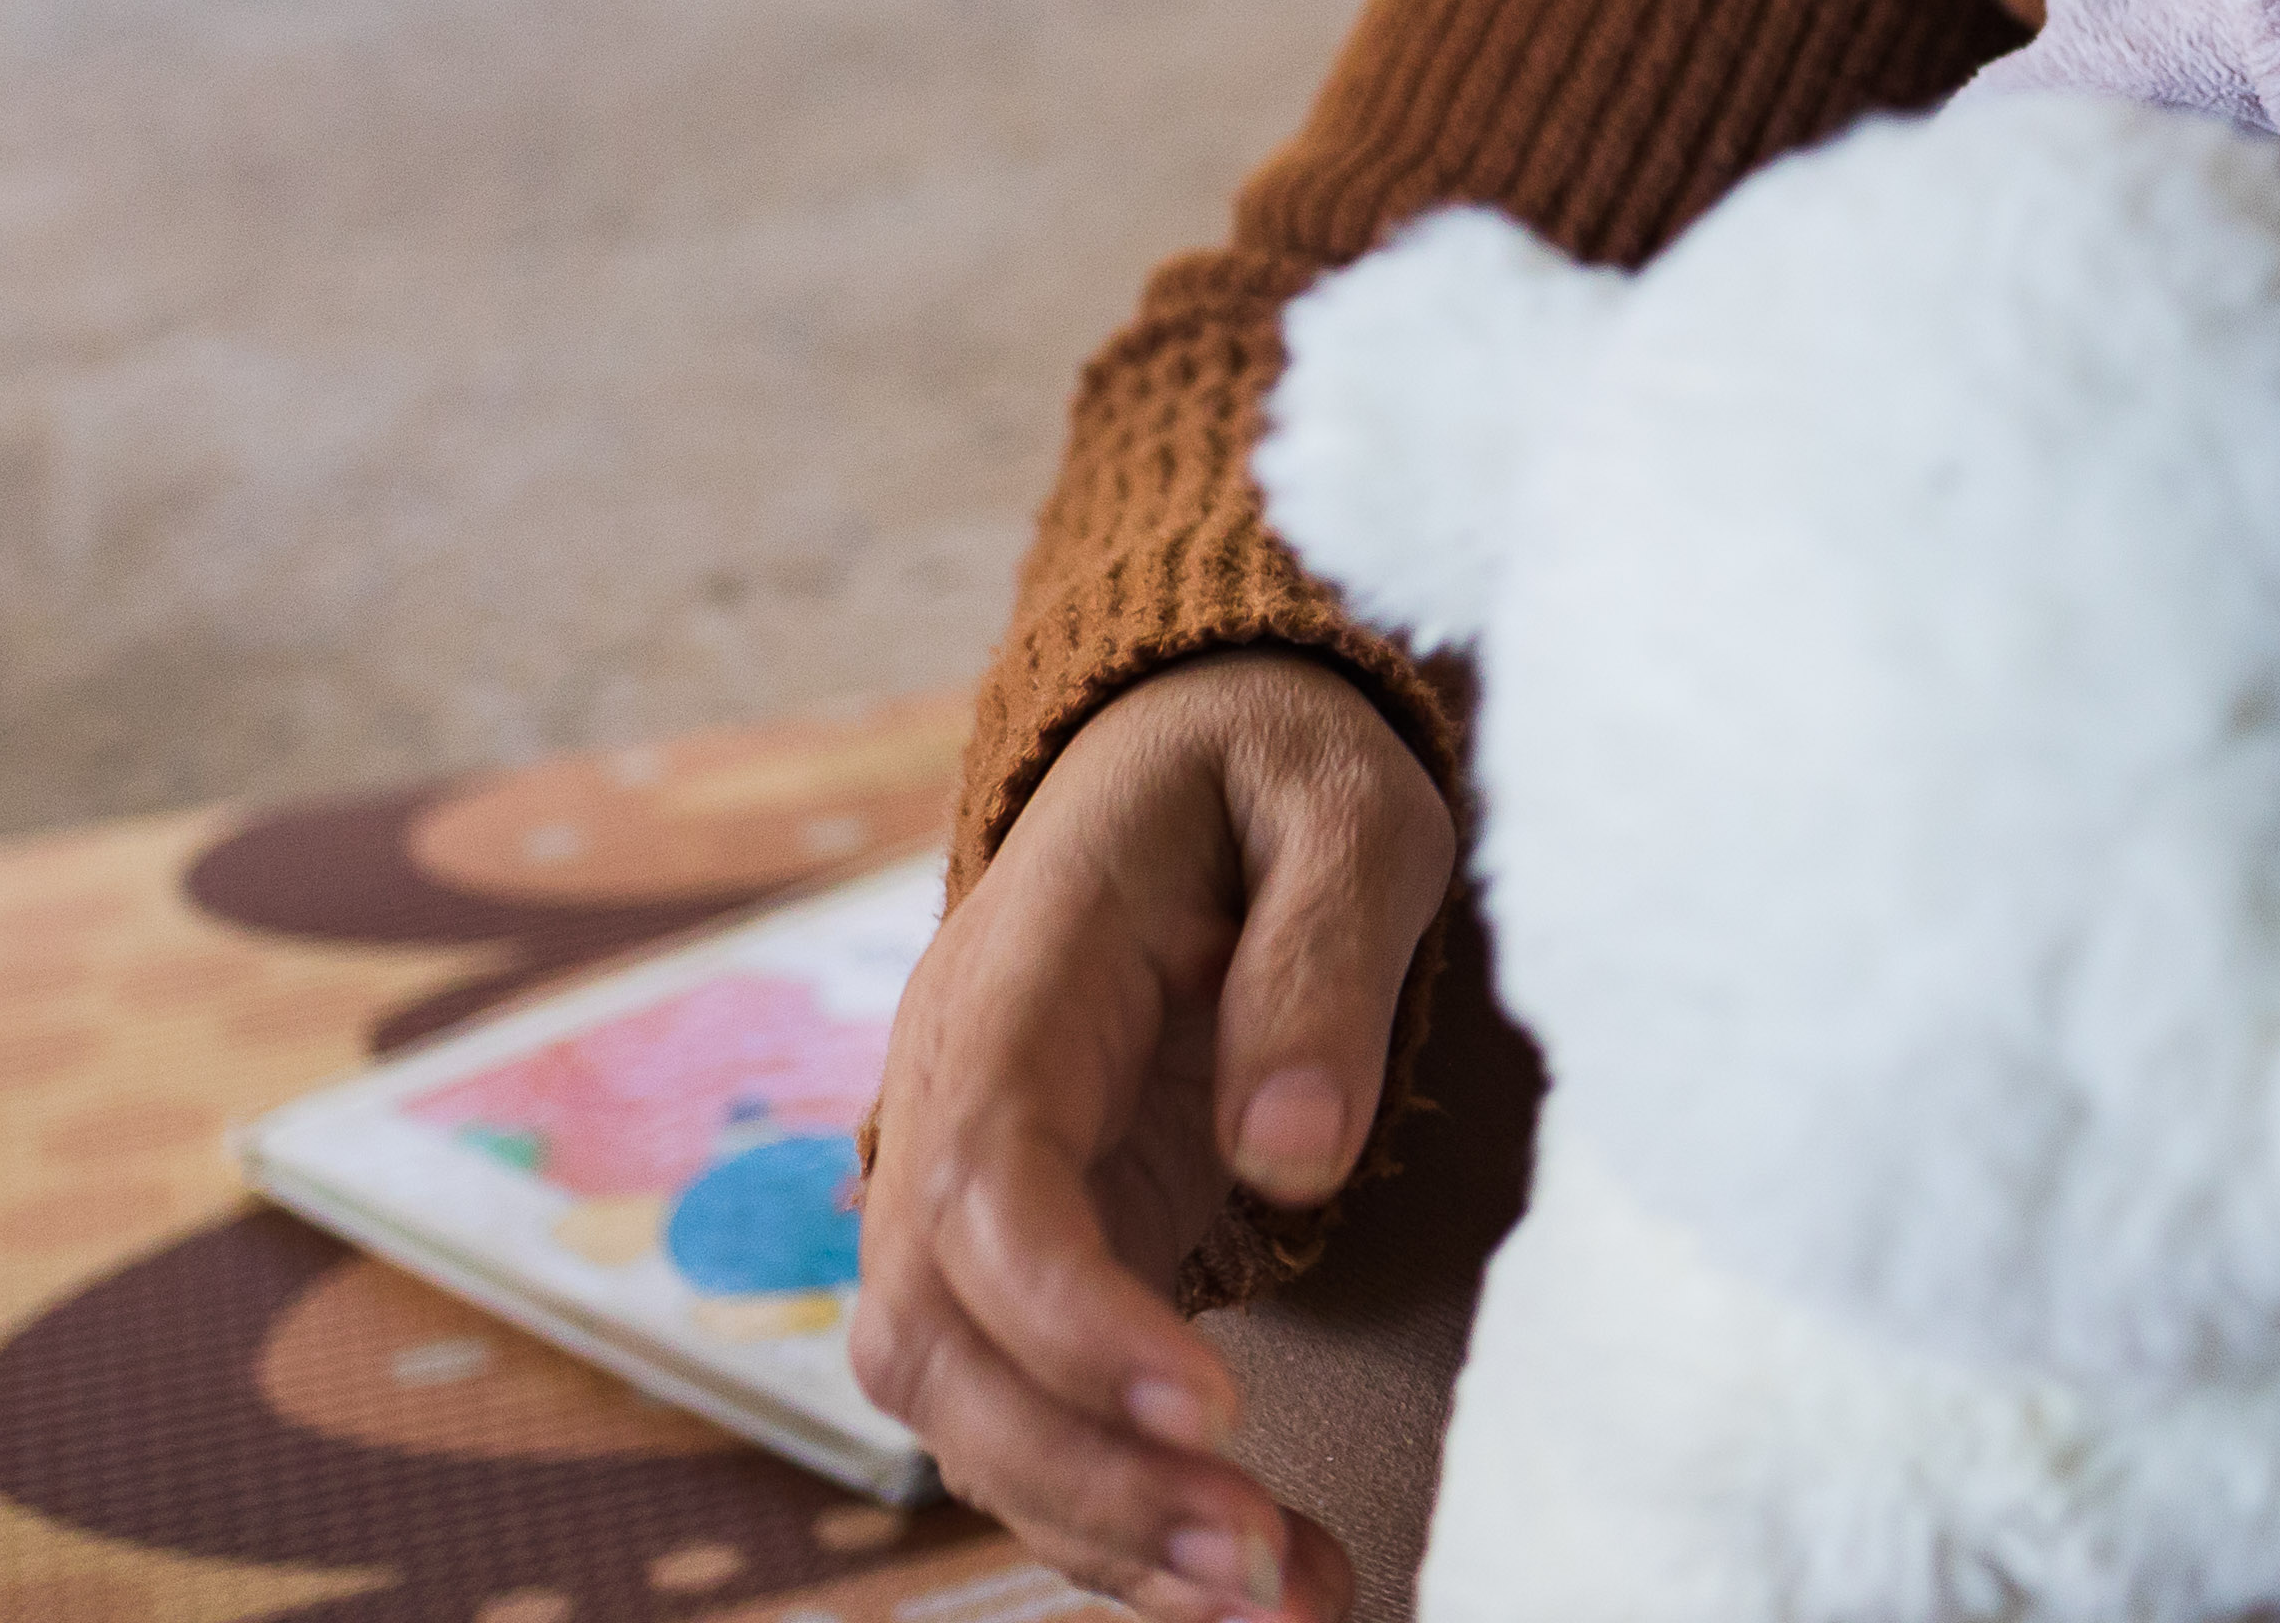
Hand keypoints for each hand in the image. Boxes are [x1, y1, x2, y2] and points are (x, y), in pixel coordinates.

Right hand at [852, 650, 1458, 1622]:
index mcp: (1013, 983)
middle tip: (1261, 1557)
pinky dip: (1117, 1511)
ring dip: (1100, 1525)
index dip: (1069, 1313)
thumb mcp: (1342, 805)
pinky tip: (1251, 1579)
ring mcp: (968, 1189)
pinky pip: (1024, 1412)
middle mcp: (948, 1103)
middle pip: (938, 1335)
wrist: (1191, 743)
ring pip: (959, 1406)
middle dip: (1084, 1470)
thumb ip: (1319, 956)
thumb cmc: (1275, 768)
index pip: (981, 1180)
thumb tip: (1291, 1155)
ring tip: (1281, 1597)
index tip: (1214, 1401)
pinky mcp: (1030, 1255)